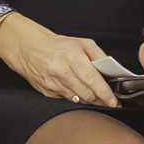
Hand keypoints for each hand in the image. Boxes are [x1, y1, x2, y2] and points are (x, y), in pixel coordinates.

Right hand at [0, 16, 120, 107]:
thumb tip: (111, 71)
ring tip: (96, 96)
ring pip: (78, 99)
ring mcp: (53, 84)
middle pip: (86, 94)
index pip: (92, 79)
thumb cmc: (57, 46)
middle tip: (109, 100)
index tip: (114, 101)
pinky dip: (76, 97)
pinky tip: (78, 90)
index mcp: (71, 56)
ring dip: (90, 100)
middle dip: (101, 99)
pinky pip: (68, 99)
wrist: (29, 49)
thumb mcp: (81, 43)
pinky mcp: (48, 92)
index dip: (105, 93)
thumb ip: (98, 55)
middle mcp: (60, 71)